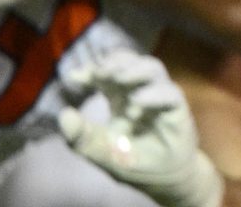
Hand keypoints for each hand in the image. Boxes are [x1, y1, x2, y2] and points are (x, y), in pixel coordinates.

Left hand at [61, 51, 223, 206]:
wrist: (162, 179)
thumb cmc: (131, 160)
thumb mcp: (98, 150)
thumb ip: (80, 136)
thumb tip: (63, 115)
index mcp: (119, 98)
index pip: (106, 74)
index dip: (92, 71)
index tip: (75, 77)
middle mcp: (139, 92)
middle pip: (131, 62)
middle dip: (115, 62)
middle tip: (99, 71)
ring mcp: (159, 98)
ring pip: (153, 68)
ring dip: (134, 70)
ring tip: (118, 78)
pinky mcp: (177, 110)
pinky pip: (169, 93)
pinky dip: (154, 95)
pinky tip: (136, 104)